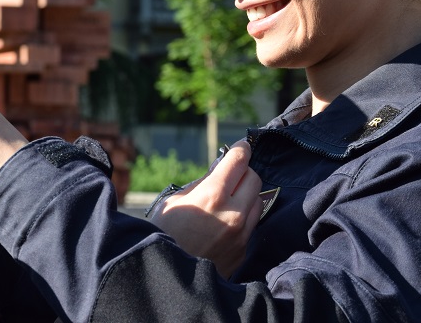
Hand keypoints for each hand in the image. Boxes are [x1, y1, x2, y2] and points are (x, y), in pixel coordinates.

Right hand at [148, 140, 263, 277]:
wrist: (163, 274)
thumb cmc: (162, 232)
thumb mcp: (175, 200)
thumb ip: (201, 182)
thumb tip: (220, 168)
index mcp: (213, 195)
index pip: (239, 161)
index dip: (241, 149)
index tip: (241, 146)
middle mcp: (233, 214)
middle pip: (254, 178)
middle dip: (244, 172)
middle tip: (231, 175)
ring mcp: (241, 235)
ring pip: (258, 202)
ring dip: (247, 195)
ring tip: (229, 199)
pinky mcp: (242, 252)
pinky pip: (251, 226)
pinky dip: (242, 218)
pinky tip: (225, 223)